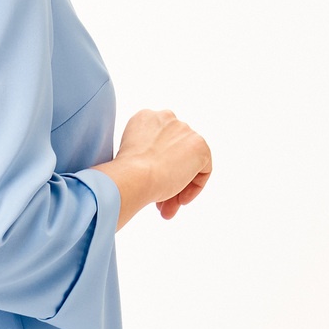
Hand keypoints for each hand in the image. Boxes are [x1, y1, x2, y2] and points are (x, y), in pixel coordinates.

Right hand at [97, 110, 212, 228]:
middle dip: (168, 181)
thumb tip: (156, 174)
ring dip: (178, 188)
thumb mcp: (131, 159)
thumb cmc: (125, 174)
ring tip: (166, 210)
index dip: (155, 169)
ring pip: (187, 164)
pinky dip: (194, 188)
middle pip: (174, 154)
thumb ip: (145, 158)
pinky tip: (179, 200)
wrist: (133, 176)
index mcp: (145, 118)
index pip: (159, 144)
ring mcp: (185, 130)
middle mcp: (166, 118)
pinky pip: (203, 170)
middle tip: (159, 205)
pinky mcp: (200, 146)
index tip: (150, 187)